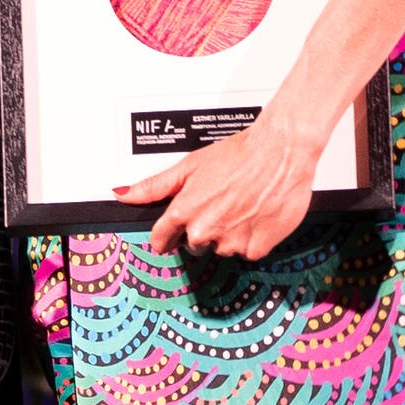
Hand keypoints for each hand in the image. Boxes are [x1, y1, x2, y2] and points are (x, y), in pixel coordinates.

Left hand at [119, 110, 325, 262]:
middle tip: (221, 204)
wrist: (280, 152)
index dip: (166, 235)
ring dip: (229, 233)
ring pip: (222, 248)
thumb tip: (124, 194)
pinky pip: (247, 251)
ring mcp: (230, 242)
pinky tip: (256, 216)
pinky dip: (252, 238)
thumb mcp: (190, 165)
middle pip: (193, 244)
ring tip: (242, 206)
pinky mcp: (255, 248)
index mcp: (184, 211)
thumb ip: (155, 186)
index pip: (161, 238)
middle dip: (203, 228)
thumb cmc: (240, 154)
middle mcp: (204, 230)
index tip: (170, 235)